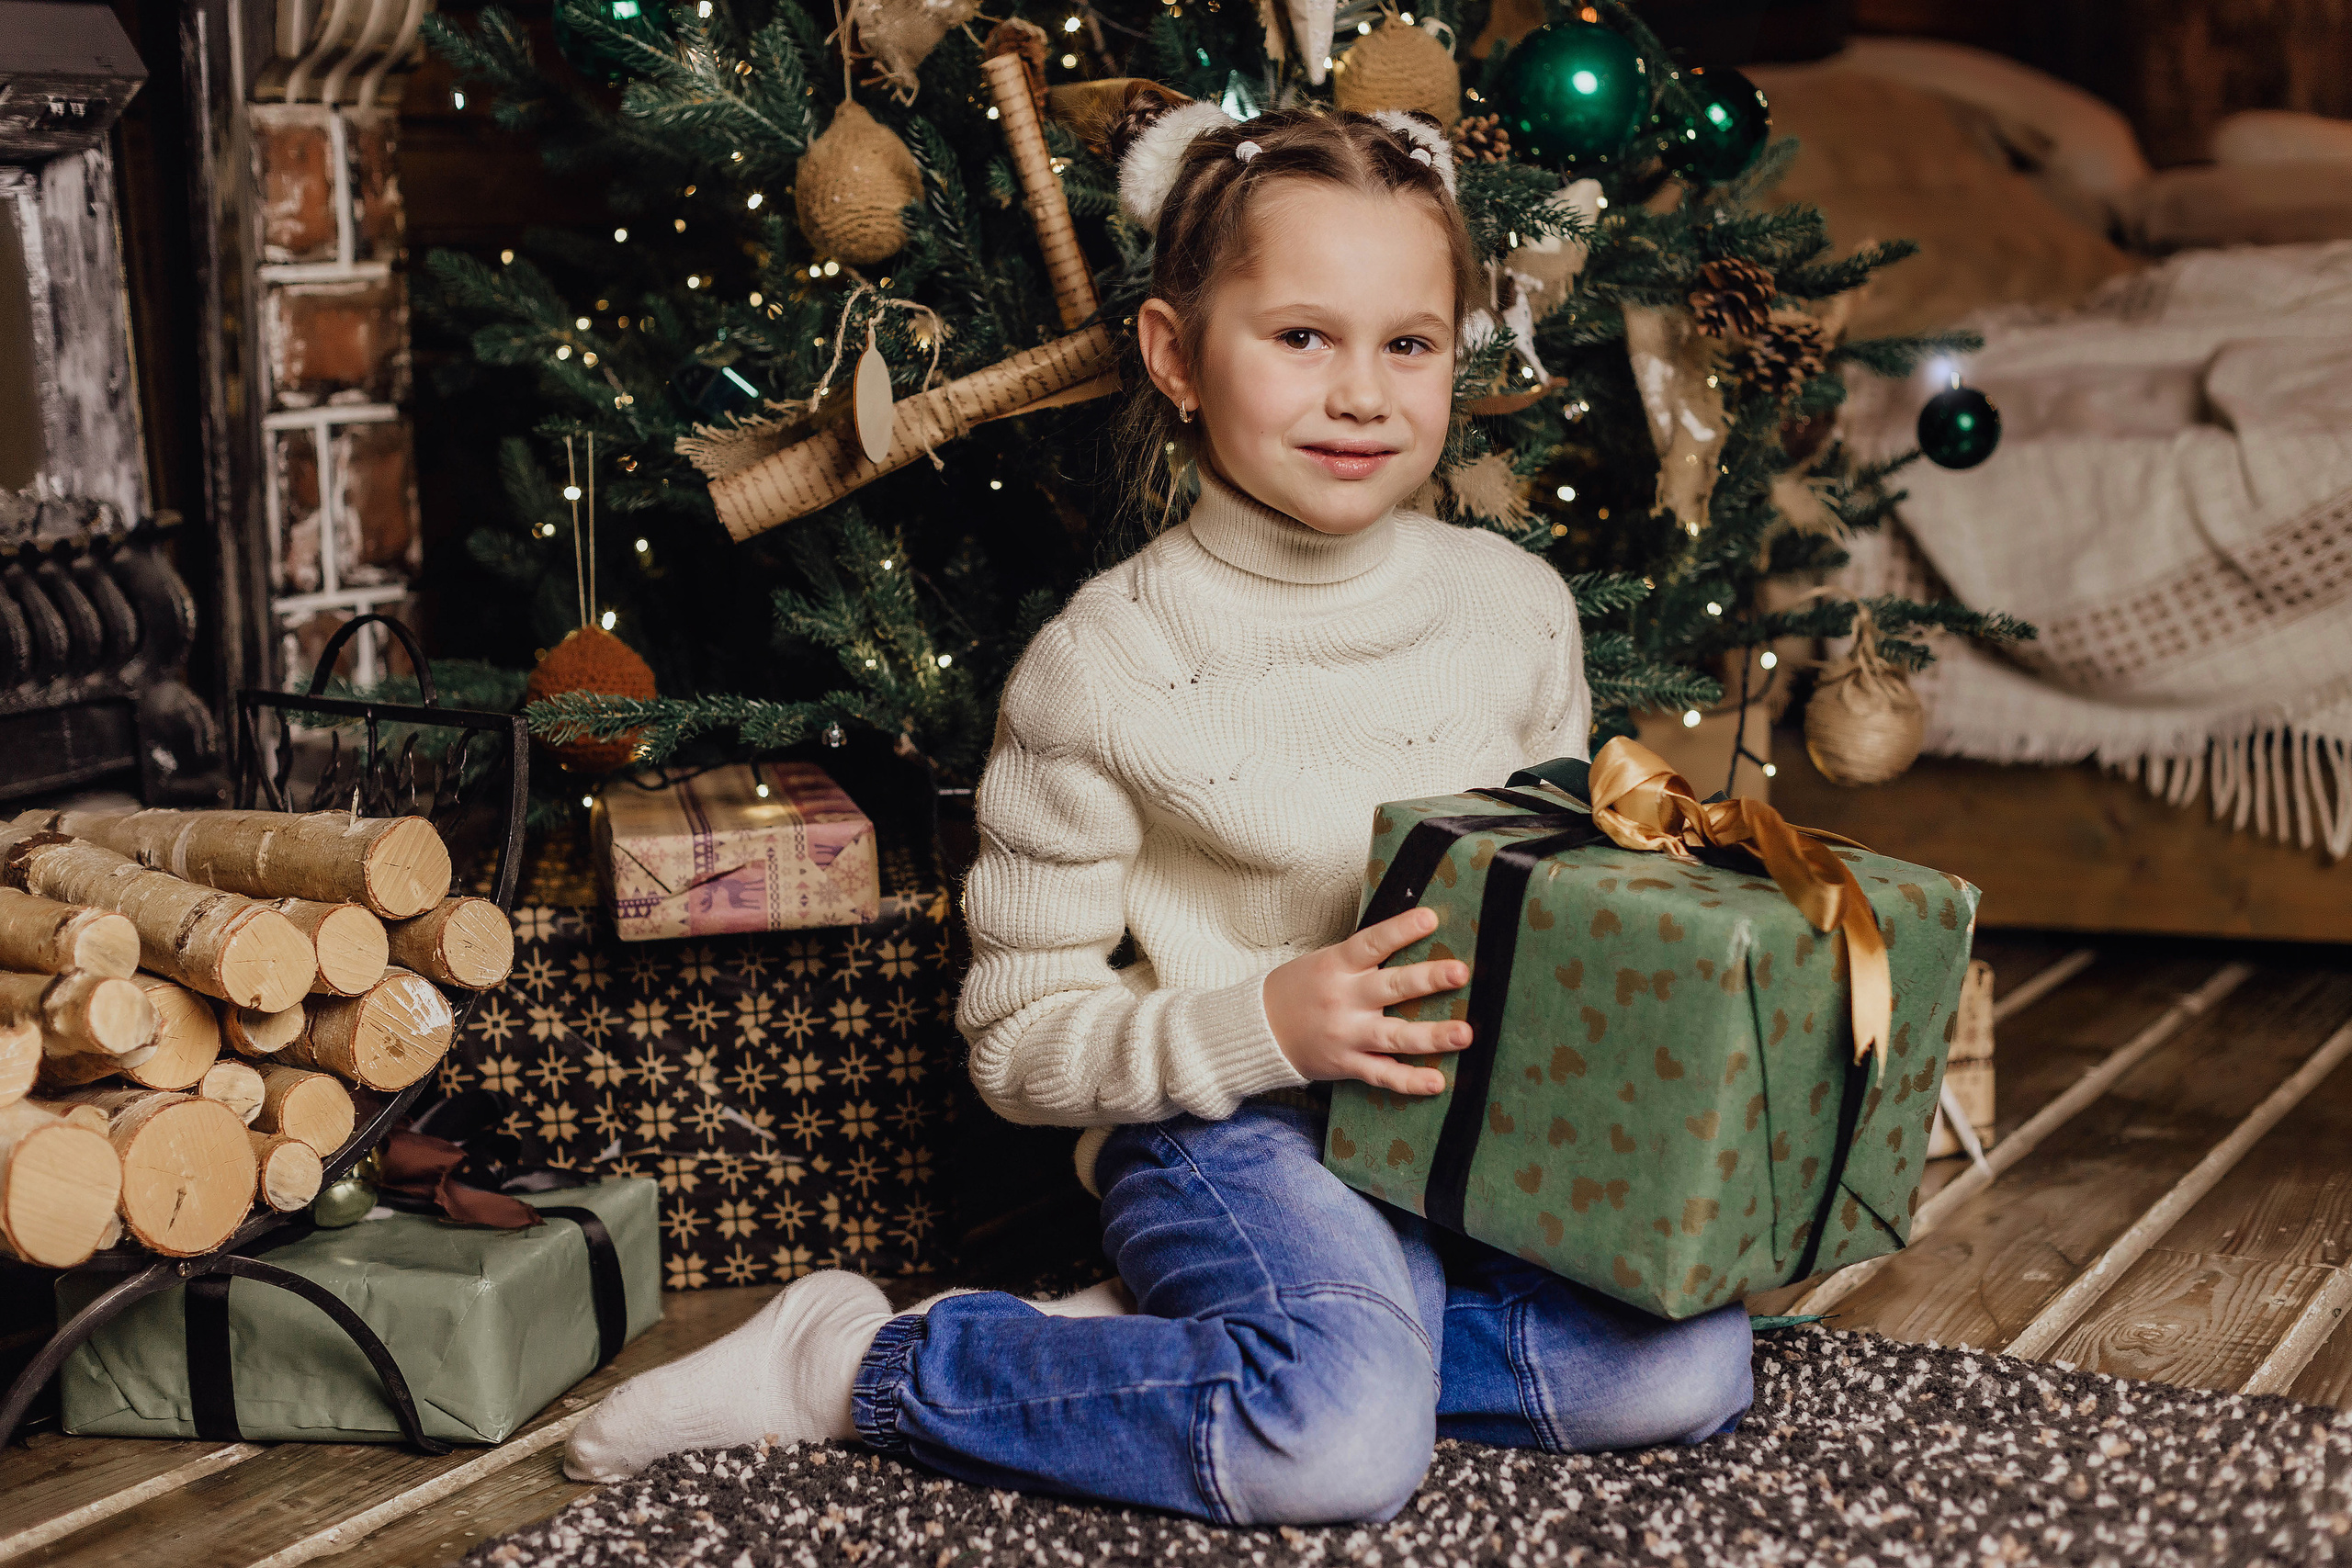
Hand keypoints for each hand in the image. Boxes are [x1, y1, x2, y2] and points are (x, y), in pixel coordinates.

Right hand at [1262, 907, 1470, 1095]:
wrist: (1259, 1029)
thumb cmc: (1300, 989)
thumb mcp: (1325, 961)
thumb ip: (1363, 957)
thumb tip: (1413, 935)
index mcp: (1337, 965)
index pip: (1373, 943)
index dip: (1401, 929)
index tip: (1431, 918)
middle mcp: (1344, 999)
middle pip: (1391, 987)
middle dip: (1428, 979)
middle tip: (1460, 972)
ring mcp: (1346, 1034)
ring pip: (1394, 1036)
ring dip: (1431, 1036)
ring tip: (1464, 1034)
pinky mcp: (1346, 1064)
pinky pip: (1381, 1075)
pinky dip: (1408, 1080)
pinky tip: (1437, 1082)